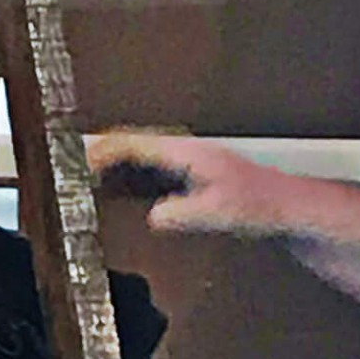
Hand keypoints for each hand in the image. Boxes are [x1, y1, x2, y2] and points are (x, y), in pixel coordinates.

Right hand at [85, 131, 278, 234]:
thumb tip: (155, 215)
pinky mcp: (194, 177)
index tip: (76, 159)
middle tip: (68, 163)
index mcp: (188, 152)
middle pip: (132, 144)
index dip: (102, 150)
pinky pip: (152, 168)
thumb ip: (185, 214)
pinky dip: (131, 172)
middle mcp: (186, 151)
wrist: (290, 207)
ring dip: (114, 161)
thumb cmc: (262, 204)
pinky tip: (123, 189)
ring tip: (84, 172)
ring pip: (141, 155)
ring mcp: (190, 162)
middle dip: (99, 151)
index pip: (134, 143)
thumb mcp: (220, 211)